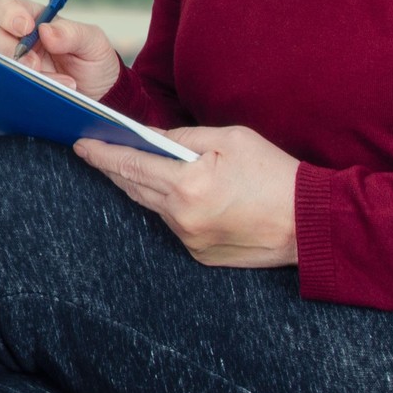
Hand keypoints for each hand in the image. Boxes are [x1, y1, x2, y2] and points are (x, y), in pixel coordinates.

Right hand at [0, 0, 120, 100]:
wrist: (101, 95)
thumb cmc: (94, 61)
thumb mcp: (92, 41)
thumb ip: (72, 33)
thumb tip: (46, 31)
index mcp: (33, 19)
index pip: (4, 6)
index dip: (8, 14)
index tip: (26, 28)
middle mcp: (17, 40)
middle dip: (12, 51)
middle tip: (35, 65)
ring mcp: (15, 65)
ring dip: (24, 75)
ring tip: (59, 83)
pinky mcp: (16, 87)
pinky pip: (8, 88)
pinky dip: (27, 92)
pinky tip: (49, 95)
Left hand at [74, 125, 300, 266]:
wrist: (311, 222)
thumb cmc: (275, 174)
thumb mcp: (230, 139)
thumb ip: (183, 138)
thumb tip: (150, 137)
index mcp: (188, 185)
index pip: (130, 165)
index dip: (102, 154)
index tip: (81, 144)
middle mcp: (182, 218)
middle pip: (134, 188)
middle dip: (114, 168)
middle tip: (95, 150)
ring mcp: (190, 240)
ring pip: (153, 207)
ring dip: (144, 187)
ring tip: (133, 165)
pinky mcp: (200, 255)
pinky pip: (174, 224)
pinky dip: (170, 206)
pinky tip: (176, 192)